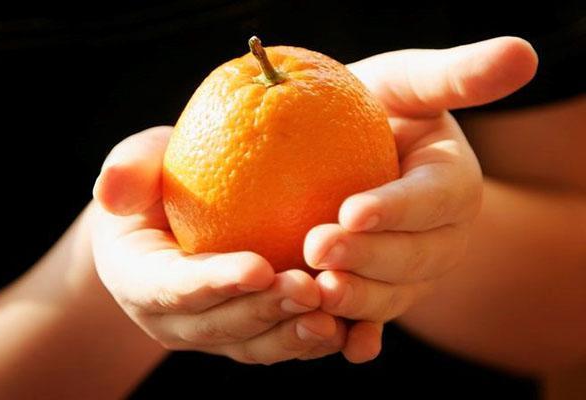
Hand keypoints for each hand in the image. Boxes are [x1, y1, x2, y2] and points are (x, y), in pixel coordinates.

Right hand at [91, 127, 345, 364]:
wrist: (176, 220)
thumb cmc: (159, 183)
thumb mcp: (139, 165)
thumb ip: (128, 171)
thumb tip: (111, 190)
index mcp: (140, 279)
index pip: (173, 286)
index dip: (213, 283)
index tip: (259, 267)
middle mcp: (175, 319)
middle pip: (219, 326)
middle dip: (264, 313)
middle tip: (309, 289)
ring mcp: (214, 332)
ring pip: (254, 347)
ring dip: (293, 335)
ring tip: (334, 317)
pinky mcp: (249, 334)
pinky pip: (281, 344)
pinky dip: (315, 341)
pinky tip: (352, 329)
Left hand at [304, 37, 537, 361]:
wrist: (351, 149)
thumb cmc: (379, 108)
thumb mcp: (409, 83)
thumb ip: (458, 76)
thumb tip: (524, 53)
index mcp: (452, 185)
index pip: (432, 198)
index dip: (398, 207)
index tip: (352, 210)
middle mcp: (441, 235)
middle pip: (414, 255)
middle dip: (369, 257)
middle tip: (317, 249)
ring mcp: (414, 269)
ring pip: (395, 293)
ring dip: (360, 300)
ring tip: (317, 293)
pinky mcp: (386, 291)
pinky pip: (378, 319)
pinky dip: (365, 335)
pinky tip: (345, 348)